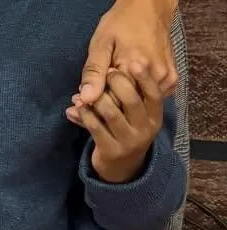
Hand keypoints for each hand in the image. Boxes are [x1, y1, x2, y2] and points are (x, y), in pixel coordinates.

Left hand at [72, 67, 162, 183]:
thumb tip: (111, 69)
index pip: (154, 94)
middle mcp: (147, 128)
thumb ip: (124, 90)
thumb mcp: (128, 107)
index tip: (134, 61)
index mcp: (154, 114)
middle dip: (114, 82)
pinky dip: (83, 114)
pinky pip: (95, 127)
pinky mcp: (113, 150)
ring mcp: (131, 140)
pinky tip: (75, 108)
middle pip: (131, 100)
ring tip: (81, 92)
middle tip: (105, 71)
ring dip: (94, 99)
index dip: (145, 78)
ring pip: (110, 112)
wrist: (122, 167)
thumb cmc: (124, 127)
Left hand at [73, 0, 178, 118]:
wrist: (149, 8)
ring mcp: (167, 81)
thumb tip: (85, 98)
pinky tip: (121, 85)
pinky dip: (135, 95)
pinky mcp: (173, 81)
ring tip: (101, 90)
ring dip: (119, 102)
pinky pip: (150, 97)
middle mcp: (156, 79)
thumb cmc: (120, 22)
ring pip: (139, 103)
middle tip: (84, 97)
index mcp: (135, 69)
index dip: (93, 105)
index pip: (113, 103)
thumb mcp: (100, 43)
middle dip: (104, 105)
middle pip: (127, 106)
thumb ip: (93, 72)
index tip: (76, 102)